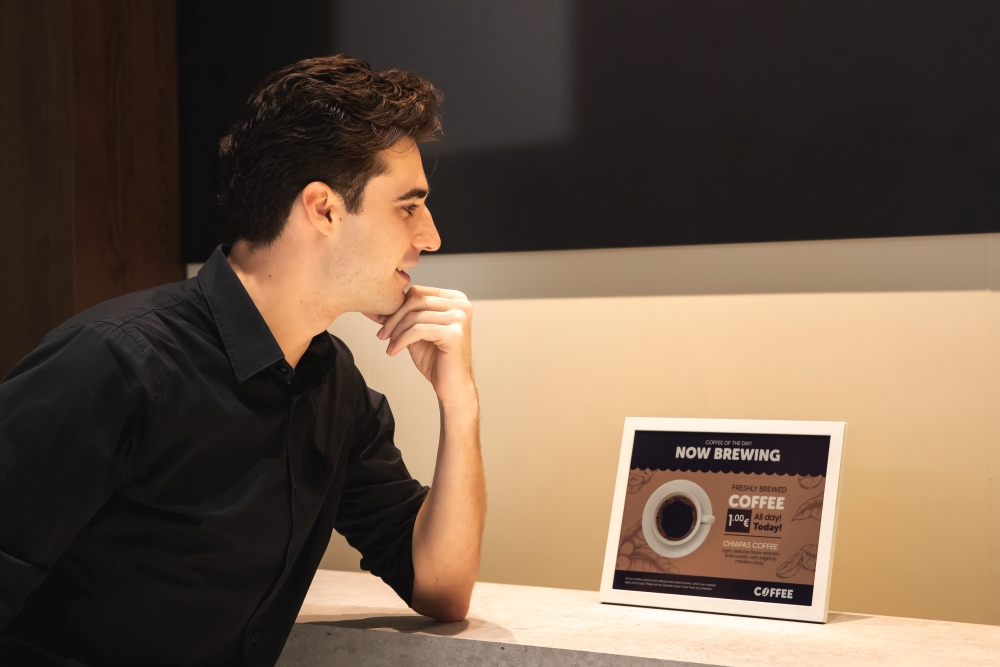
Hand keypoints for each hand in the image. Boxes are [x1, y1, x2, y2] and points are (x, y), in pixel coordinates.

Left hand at [365, 286, 474, 406]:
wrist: (453, 385)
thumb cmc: (436, 359)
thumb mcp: (414, 332)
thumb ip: (399, 317)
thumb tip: (373, 307)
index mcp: (454, 298)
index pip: (417, 292)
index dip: (396, 307)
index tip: (382, 323)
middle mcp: (461, 304)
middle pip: (415, 300)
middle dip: (394, 318)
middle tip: (383, 335)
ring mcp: (459, 318)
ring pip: (415, 316)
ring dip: (397, 332)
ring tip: (390, 345)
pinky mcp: (455, 333)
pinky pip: (418, 330)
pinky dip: (402, 340)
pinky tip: (394, 351)